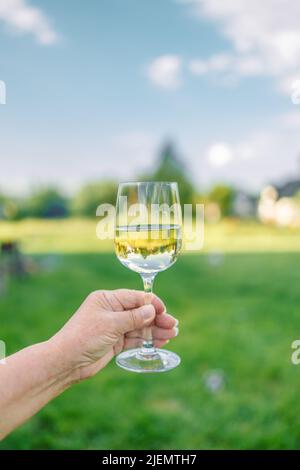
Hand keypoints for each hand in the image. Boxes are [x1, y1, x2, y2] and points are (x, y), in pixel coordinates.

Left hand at [50, 289, 177, 380]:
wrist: (66, 362)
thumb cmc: (84, 337)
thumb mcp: (111, 324)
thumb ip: (133, 317)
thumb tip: (152, 310)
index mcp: (107, 299)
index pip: (135, 297)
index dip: (151, 304)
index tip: (165, 311)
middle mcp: (111, 311)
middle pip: (140, 312)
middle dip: (157, 318)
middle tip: (174, 325)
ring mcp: (113, 327)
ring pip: (140, 326)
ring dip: (155, 330)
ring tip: (172, 334)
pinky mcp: (115, 342)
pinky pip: (135, 338)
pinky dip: (148, 340)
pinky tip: (161, 342)